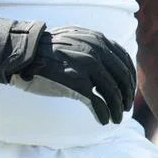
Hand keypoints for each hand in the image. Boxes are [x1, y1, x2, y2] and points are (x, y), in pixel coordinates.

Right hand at [10, 25, 136, 124]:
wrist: (26, 53)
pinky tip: (103, 120)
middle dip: (126, 95)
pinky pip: (98, 103)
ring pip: (112, 92)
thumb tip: (108, 60)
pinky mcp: (76, 83)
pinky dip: (104, 114)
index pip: (124, 60)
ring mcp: (87, 67)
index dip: (130, 78)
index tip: (129, 90)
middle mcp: (96, 51)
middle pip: (122, 77)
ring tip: (116, 118)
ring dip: (117, 109)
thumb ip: (94, 45)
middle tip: (125, 107)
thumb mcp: (76, 37)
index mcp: (98, 40)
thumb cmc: (48, 48)